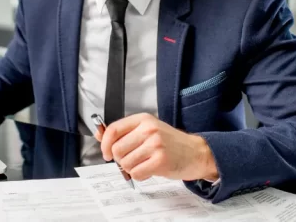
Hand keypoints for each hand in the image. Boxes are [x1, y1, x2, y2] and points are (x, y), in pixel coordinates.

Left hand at [96, 113, 217, 181]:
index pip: (113, 130)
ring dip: (131, 168)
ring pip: (125, 163)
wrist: (196, 153)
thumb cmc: (171, 143)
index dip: (105, 144)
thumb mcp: (147, 131)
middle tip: (133, 159)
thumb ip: (124, 133)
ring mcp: (155, 145)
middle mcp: (149, 130)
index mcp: (143, 120)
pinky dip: (139, 175)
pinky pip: (137, 173)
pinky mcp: (161, 161)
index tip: (106, 153)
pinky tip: (149, 170)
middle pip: (117, 149)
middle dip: (121, 159)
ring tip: (144, 163)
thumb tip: (99, 134)